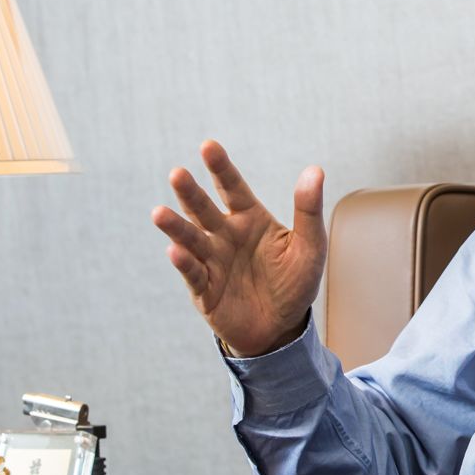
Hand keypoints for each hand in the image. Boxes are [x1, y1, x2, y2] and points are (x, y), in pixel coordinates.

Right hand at [152, 140, 326, 357]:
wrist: (282, 328)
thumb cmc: (295, 283)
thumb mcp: (310, 246)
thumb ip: (308, 209)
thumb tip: (315, 170)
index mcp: (249, 218)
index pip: (232, 187)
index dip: (220, 167)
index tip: (208, 146)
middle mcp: (225, 235)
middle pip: (204, 208)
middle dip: (190, 192)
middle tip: (178, 174)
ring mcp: (212, 261)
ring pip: (190, 238)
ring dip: (175, 226)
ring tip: (159, 213)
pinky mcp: (204, 290)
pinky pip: (193, 273)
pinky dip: (184, 263)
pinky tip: (175, 251)